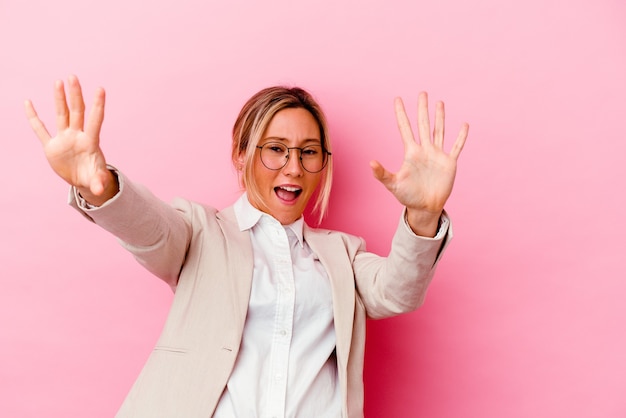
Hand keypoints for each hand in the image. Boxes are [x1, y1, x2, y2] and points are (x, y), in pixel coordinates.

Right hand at [25, 75, 116, 204]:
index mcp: (91, 142)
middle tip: (73, 77)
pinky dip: (33, 118)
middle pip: (77, 112)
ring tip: (58, 81)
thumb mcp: (96, 180)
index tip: (101, 89)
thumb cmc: (93, 176)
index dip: (98, 106)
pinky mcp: (51, 146)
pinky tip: (28, 103)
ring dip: (59, 99)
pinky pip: (40, 130)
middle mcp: (77, 136)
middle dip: (75, 95)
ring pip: (61, 115)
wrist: (83, 180)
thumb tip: (99, 191)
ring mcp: (64, 139)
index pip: (95, 120)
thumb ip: (98, 183)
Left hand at [370, 92, 467, 235]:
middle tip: (422, 93)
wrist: (425, 207)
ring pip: (439, 131)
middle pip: (423, 124)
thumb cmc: (407, 196)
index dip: (401, 114)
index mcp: (411, 152)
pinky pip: (456, 147)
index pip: (405, 128)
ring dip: (439, 117)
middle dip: (422, 109)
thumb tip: (370, 163)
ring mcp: (437, 155)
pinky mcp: (449, 163)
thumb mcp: (393, 184)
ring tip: (439, 102)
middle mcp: (424, 150)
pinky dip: (461, 136)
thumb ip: (382, 174)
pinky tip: (464, 125)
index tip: (397, 99)